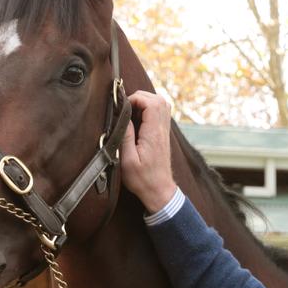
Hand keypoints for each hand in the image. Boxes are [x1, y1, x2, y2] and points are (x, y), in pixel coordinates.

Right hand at [120, 90, 177, 213]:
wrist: (159, 190)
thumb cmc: (142, 179)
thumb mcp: (127, 160)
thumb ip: (125, 137)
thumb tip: (122, 117)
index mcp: (153, 134)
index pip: (152, 103)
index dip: (136, 99)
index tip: (123, 107)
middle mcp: (162, 130)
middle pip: (158, 99)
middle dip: (140, 97)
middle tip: (126, 108)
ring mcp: (165, 131)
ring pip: (162, 104)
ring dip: (146, 101)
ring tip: (131, 111)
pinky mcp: (163, 134)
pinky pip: (161, 113)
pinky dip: (150, 108)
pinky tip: (138, 118)